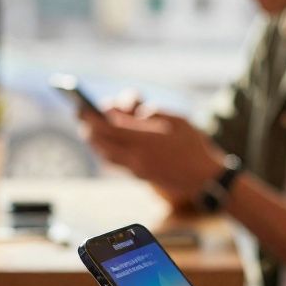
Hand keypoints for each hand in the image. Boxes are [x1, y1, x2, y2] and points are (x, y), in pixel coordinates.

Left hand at [79, 108, 224, 203]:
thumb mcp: (177, 119)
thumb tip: (131, 111)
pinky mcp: (139, 176)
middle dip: (88, 128)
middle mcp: (138, 156)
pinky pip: (115, 163)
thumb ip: (152, 112)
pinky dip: (106, 151)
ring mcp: (137, 169)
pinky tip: (104, 143)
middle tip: (80, 115)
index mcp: (147, 139)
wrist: (204, 178)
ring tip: (89, 128)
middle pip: (102, 142)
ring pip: (105, 155)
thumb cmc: (194, 144)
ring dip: (94, 141)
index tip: (82, 108)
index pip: (110, 127)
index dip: (93, 117)